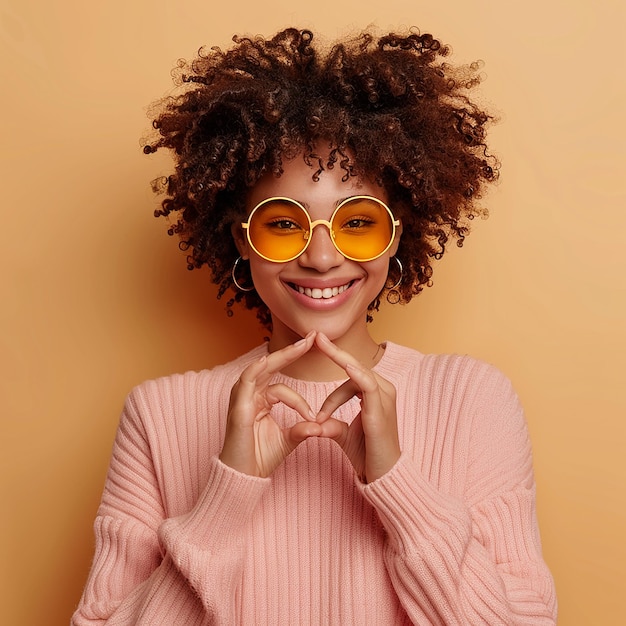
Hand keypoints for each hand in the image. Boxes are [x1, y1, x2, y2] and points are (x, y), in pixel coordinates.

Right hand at [220, 331, 323, 477]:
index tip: (320, 393)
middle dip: (292, 351)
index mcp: (261, 399)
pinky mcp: (238, 408)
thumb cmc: (260, 458)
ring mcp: (242, 399)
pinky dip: (256, 370)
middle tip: (312, 337)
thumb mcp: (289, 440)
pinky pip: (246, 383)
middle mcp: (250, 395)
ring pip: (261, 369)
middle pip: (271, 365)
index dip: (301, 387)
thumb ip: (303, 428)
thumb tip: (320, 423)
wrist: (244, 477)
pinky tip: (268, 361)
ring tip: (302, 345)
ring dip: (282, 356)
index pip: (281, 381)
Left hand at [314, 333, 400, 482]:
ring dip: (337, 361)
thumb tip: (312, 421)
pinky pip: (368, 386)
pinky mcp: (381, 410)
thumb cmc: (367, 455)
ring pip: (358, 372)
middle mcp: (383, 391)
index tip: (316, 342)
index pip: (351, 373)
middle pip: (354, 367)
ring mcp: (385, 398)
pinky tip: (343, 364)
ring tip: (319, 344)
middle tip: (315, 335)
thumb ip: (330, 423)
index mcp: (375, 393)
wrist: (384, 476)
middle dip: (334, 351)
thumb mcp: (343, 434)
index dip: (333, 359)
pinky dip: (356, 374)